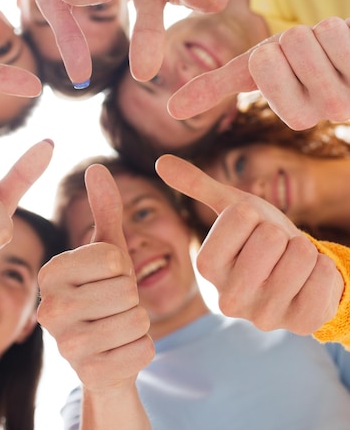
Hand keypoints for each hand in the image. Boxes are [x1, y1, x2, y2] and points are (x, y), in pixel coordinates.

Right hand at [38, 164, 153, 391]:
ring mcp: (65, 347)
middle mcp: (49, 309)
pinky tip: (119, 352)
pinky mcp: (89, 377)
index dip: (122, 268)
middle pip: (125, 291)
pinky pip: (143, 351)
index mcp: (50, 272)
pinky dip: (142, 349)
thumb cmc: (105, 293)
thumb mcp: (108, 251)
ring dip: (138, 323)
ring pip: (136, 320)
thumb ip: (104, 210)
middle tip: (114, 306)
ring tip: (116, 327)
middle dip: (131, 297)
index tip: (107, 279)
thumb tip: (97, 167)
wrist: (104, 353)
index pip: (112, 258)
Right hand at [155, 154, 342, 334]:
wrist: (289, 276)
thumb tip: (161, 162)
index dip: (252, 215)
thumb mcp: (229, 207)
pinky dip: (323, 268)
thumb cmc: (255, 236)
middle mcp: (228, 299)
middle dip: (279, 233)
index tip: (249, 231)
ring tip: (289, 264)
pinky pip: (325, 276)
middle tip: (272, 249)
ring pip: (302, 254)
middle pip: (272, 237)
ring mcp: (265, 317)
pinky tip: (307, 281)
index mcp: (204, 267)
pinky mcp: (301, 325)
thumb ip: (197, 185)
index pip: (240, 217)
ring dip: (302, 250)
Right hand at [168, 17, 349, 129]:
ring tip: (330, 51)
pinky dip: (339, 28)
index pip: (260, 63)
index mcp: (296, 117)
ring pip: (313, 34)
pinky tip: (348, 48)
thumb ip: (214, 90)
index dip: (270, 53)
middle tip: (311, 55)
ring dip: (319, 32)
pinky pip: (339, 31)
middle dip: (294, 38)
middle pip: (286, 44)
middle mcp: (327, 113)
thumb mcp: (254, 72)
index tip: (287, 66)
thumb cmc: (299, 62)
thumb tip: (171, 110)